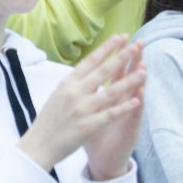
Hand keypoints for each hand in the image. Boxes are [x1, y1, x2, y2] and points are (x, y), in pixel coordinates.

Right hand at [18, 37, 146, 172]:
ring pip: (111, 91)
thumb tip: (88, 69)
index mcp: (67, 83)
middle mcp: (75, 92)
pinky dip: (124, 107)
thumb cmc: (48, 120)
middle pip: (103, 71)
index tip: (120, 37)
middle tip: (136, 45)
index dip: (106, 48)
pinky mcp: (89, 126)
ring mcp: (83, 109)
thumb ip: (74, 83)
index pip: (90, 61)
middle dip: (122, 57)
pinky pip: (110, 114)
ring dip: (129, 81)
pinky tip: (137, 100)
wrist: (38, 145)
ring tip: (144, 71)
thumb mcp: (57, 94)